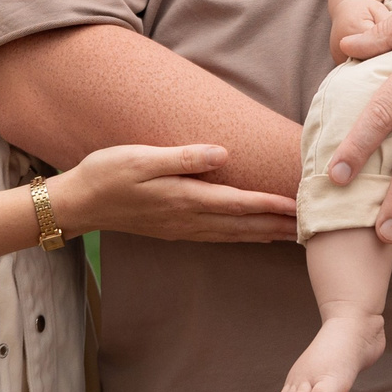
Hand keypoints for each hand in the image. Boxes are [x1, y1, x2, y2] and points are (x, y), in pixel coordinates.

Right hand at [47, 143, 295, 243]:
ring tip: (292, 233)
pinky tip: (253, 235)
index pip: (239, 203)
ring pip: (233, 234)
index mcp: (184, 199)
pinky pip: (218, 236)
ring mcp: (181, 228)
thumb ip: (183, 157)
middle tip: (313, 227)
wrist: (78, 203)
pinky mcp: (174, 229)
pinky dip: (242, 236)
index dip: (271, 205)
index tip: (301, 206)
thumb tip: (222, 154)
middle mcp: (188, 219)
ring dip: (264, 233)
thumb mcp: (141, 158)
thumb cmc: (107, 173)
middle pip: (243, 225)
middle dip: (278, 225)